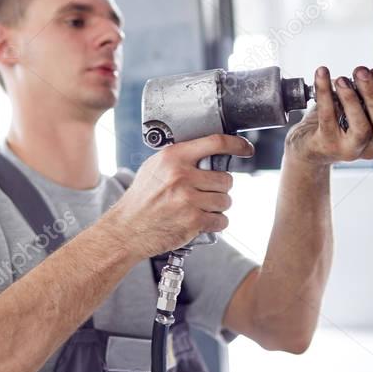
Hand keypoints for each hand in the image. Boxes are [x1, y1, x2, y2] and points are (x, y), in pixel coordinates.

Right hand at [106, 133, 254, 257]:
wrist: (126, 229)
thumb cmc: (140, 199)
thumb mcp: (154, 167)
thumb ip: (179, 158)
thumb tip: (206, 153)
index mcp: (173, 157)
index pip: (215, 143)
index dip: (236, 144)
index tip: (246, 148)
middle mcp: (182, 176)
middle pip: (226, 178)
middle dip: (221, 187)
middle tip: (206, 192)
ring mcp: (188, 199)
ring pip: (226, 200)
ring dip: (218, 206)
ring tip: (201, 207)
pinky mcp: (193, 221)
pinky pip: (221, 220)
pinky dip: (216, 223)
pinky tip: (201, 221)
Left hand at [284, 65, 372, 164]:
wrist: (303, 149)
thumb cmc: (329, 124)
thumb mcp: (349, 109)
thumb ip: (360, 95)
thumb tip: (364, 73)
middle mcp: (368, 147)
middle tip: (362, 72)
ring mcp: (348, 150)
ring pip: (360, 126)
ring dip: (351, 98)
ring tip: (341, 80)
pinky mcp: (326, 145)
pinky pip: (328, 117)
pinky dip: (324, 93)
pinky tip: (321, 76)